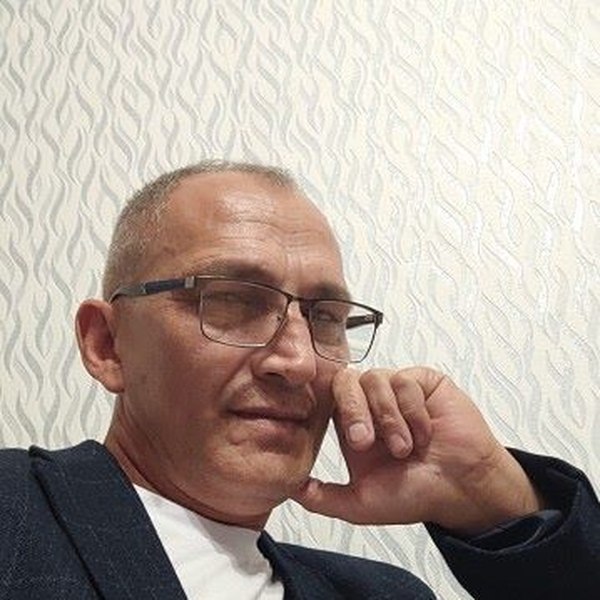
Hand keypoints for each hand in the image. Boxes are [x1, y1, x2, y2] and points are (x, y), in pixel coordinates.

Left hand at [293, 367, 542, 534]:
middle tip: (367, 442)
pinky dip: (414, 411)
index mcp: (353, 423)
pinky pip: (405, 380)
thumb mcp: (361, 503)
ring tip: (405, 448)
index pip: (327, 398)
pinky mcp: (422, 381)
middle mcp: (371, 402)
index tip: (348, 439)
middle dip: (354, 412)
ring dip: (388, 417)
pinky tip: (426, 433)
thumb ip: (322, 498)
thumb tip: (288, 487)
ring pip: (375, 379)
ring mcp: (396, 388)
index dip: (331, 411)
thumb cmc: (414, 494)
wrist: (461, 490)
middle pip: (345, 381)